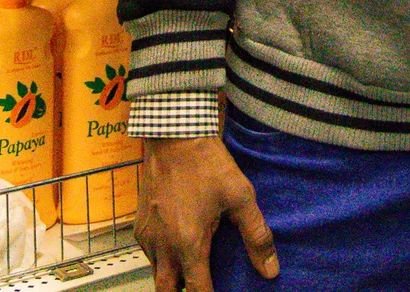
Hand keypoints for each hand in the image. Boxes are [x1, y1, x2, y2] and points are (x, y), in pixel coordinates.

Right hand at [135, 136, 278, 291]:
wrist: (174, 134)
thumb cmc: (208, 164)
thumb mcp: (240, 196)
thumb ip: (256, 235)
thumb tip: (270, 270)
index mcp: (189, 244)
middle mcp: (163, 246)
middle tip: (202, 286)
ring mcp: (148, 235)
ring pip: (156, 275)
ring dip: (172, 279)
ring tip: (192, 271)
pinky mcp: (139, 223)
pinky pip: (148, 254)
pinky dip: (161, 260)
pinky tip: (177, 247)